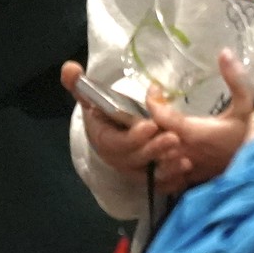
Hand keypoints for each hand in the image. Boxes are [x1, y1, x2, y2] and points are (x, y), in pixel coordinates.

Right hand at [61, 62, 185, 180]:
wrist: (115, 128)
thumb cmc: (106, 111)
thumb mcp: (92, 96)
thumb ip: (79, 84)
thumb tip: (69, 68)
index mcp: (102, 138)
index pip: (116, 144)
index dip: (133, 138)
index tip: (151, 125)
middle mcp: (115, 158)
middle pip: (134, 161)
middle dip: (153, 151)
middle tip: (174, 139)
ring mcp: (132, 170)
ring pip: (147, 175)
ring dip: (165, 169)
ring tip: (183, 158)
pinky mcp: (147, 177)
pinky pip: (158, 185)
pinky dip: (171, 181)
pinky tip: (184, 174)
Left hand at [143, 49, 253, 192]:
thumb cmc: (250, 129)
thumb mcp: (246, 102)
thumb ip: (235, 78)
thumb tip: (224, 52)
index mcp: (196, 132)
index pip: (161, 117)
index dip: (153, 101)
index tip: (155, 88)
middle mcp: (187, 152)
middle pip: (152, 140)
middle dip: (145, 125)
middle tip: (148, 109)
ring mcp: (187, 169)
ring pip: (155, 161)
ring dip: (150, 145)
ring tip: (150, 130)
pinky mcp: (191, 180)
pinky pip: (166, 180)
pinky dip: (158, 168)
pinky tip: (160, 153)